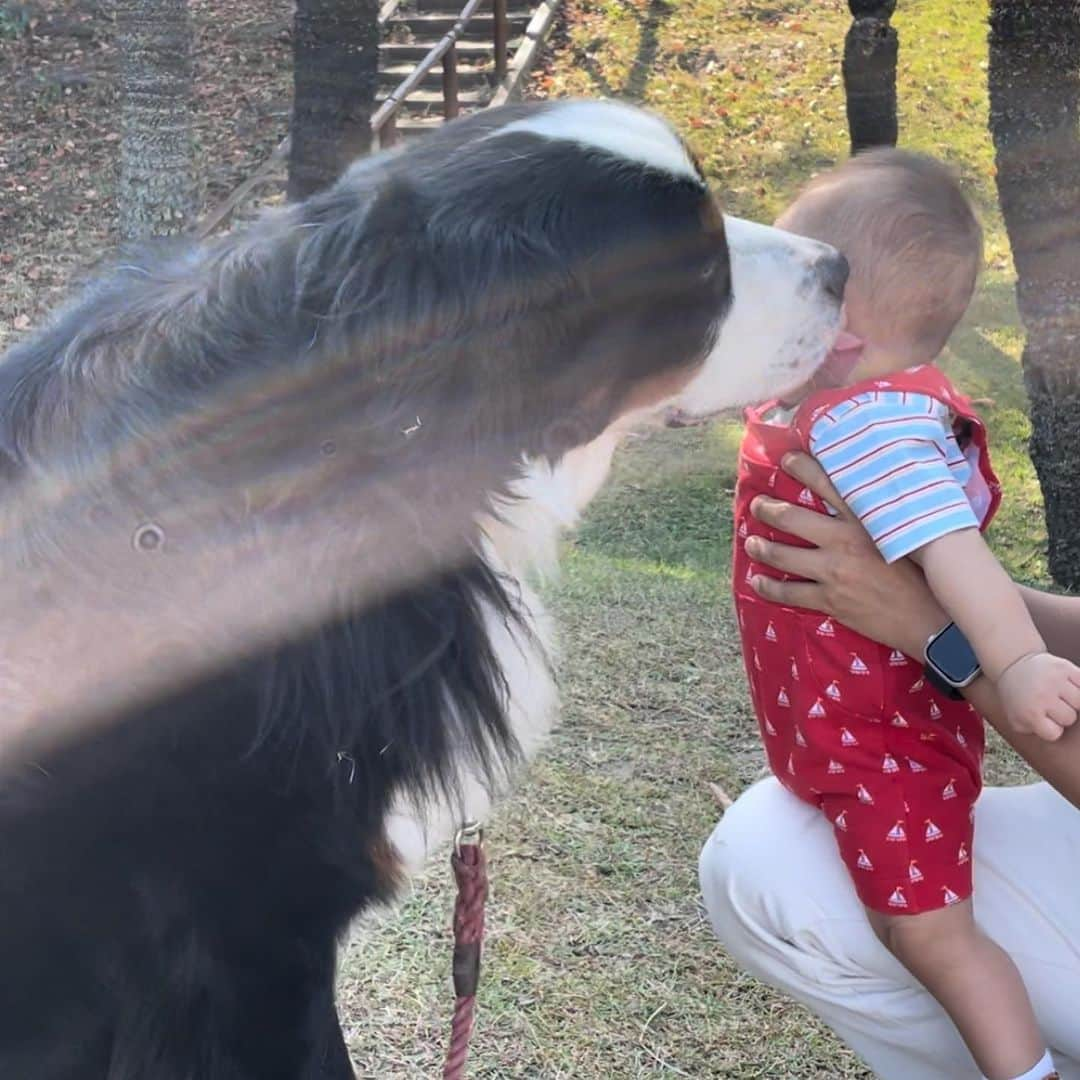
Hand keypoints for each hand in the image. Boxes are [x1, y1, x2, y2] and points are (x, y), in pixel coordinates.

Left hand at [746, 453, 946, 657]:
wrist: (933, 620)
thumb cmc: (927, 575)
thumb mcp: (912, 533)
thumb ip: (890, 513)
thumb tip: (880, 493)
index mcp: (868, 519)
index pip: (829, 484)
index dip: (803, 468)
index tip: (787, 460)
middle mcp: (845, 540)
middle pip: (794, 518)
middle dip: (769, 509)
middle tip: (757, 505)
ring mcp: (834, 571)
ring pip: (784, 555)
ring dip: (762, 547)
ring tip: (750, 542)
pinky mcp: (830, 600)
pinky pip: (789, 592)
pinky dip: (769, 587)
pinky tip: (758, 581)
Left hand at [996, 652, 1079, 741]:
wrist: (1014, 666)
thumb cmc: (1018, 698)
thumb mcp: (1017, 720)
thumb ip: (1036, 731)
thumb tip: (1059, 732)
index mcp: (1029, 713)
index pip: (1055, 733)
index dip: (1051, 727)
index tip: (1043, 718)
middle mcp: (1042, 696)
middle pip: (1070, 718)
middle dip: (1062, 714)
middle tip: (1050, 704)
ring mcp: (1054, 680)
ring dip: (1072, 700)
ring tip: (1059, 695)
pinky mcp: (1064, 667)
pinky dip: (1079, 686)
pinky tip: (1069, 685)